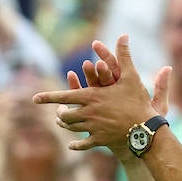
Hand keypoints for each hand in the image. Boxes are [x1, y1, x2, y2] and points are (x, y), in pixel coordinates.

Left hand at [33, 35, 168, 156]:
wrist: (146, 128)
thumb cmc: (137, 101)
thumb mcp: (131, 76)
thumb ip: (124, 56)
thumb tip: (124, 35)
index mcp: (92, 96)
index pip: (64, 96)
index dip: (48, 97)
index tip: (35, 99)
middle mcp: (89, 112)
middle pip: (65, 114)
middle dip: (60, 113)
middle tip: (58, 112)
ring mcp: (93, 128)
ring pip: (72, 128)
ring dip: (66, 125)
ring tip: (63, 123)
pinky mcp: (100, 140)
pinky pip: (83, 144)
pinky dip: (76, 145)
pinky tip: (71, 145)